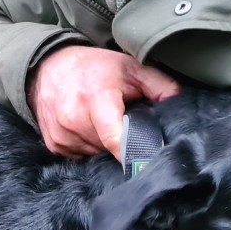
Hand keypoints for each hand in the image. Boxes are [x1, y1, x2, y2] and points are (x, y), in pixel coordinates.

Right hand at [27, 46, 178, 159]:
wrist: (48, 66)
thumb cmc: (95, 68)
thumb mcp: (131, 68)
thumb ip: (161, 86)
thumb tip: (181, 107)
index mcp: (96, 97)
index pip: (115, 138)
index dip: (134, 153)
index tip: (147, 163)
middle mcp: (73, 117)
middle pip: (110, 147)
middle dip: (122, 139)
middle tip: (123, 119)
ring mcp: (61, 133)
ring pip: (96, 154)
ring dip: (104, 144)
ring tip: (102, 121)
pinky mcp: (54, 144)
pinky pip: (81, 156)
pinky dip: (89, 146)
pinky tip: (87, 128)